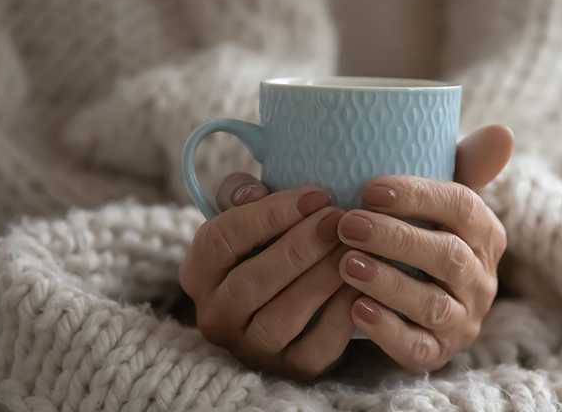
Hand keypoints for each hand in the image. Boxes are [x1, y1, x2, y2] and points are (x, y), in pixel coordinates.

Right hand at [179, 173, 356, 378]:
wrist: (293, 296)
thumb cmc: (269, 243)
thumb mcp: (249, 213)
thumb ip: (241, 193)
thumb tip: (252, 192)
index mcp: (198, 273)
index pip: (221, 241)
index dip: (268, 215)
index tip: (315, 195)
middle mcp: (216, 316)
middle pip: (250, 283)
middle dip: (298, 248)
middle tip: (338, 220)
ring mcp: (251, 349)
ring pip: (281, 319)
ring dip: (320, 279)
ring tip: (352, 248)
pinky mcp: (291, 370)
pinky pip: (317, 347)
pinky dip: (341, 314)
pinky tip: (363, 284)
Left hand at [336, 125, 513, 371]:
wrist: (412, 300)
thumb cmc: (421, 234)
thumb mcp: (438, 200)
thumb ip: (464, 164)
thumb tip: (503, 132)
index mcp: (484, 233)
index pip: (463, 207)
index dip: (418, 196)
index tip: (369, 188)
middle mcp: (481, 279)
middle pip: (447, 256)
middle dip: (395, 238)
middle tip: (347, 223)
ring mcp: (462, 320)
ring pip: (432, 304)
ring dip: (388, 282)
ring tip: (345, 263)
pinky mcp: (438, 352)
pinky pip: (417, 348)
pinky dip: (386, 329)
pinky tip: (354, 309)